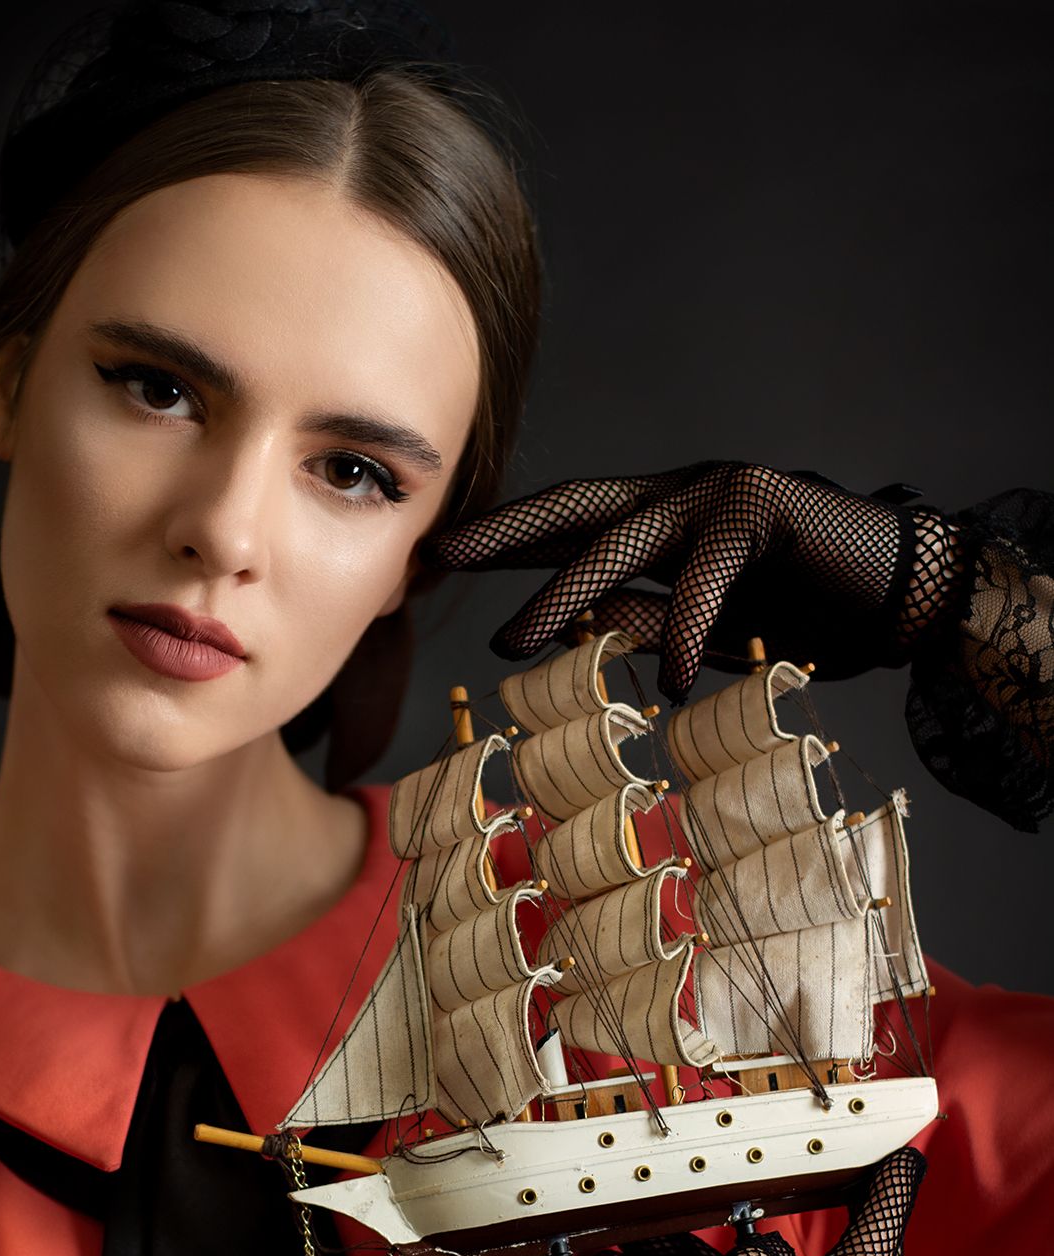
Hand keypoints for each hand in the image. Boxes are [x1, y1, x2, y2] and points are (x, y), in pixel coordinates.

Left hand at [425, 462, 968, 701]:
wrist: (903, 593)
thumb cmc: (805, 611)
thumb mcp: (703, 630)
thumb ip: (642, 621)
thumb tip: (572, 636)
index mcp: (662, 516)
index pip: (568, 522)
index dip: (503, 541)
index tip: (437, 560)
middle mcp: (682, 493)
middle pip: (574, 508)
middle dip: (502, 534)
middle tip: (438, 557)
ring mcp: (721, 492)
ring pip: (624, 540)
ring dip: (564, 595)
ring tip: (517, 646)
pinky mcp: (766, 508)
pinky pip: (707, 576)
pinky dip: (685, 627)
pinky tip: (672, 679)